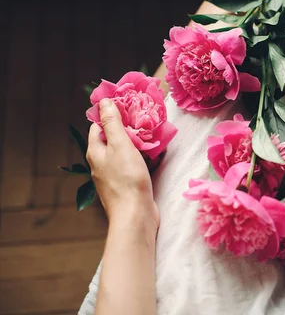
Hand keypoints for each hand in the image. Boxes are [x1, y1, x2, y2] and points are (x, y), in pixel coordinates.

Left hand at [87, 98, 158, 231]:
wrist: (135, 215)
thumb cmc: (127, 179)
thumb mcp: (120, 145)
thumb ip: (112, 123)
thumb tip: (104, 102)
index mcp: (96, 152)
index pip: (98, 126)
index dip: (111, 114)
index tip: (128, 106)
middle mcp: (101, 163)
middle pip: (113, 139)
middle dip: (128, 128)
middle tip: (145, 120)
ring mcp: (114, 175)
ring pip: (125, 152)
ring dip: (138, 144)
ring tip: (153, 135)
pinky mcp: (127, 185)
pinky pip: (134, 165)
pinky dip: (143, 158)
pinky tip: (156, 156)